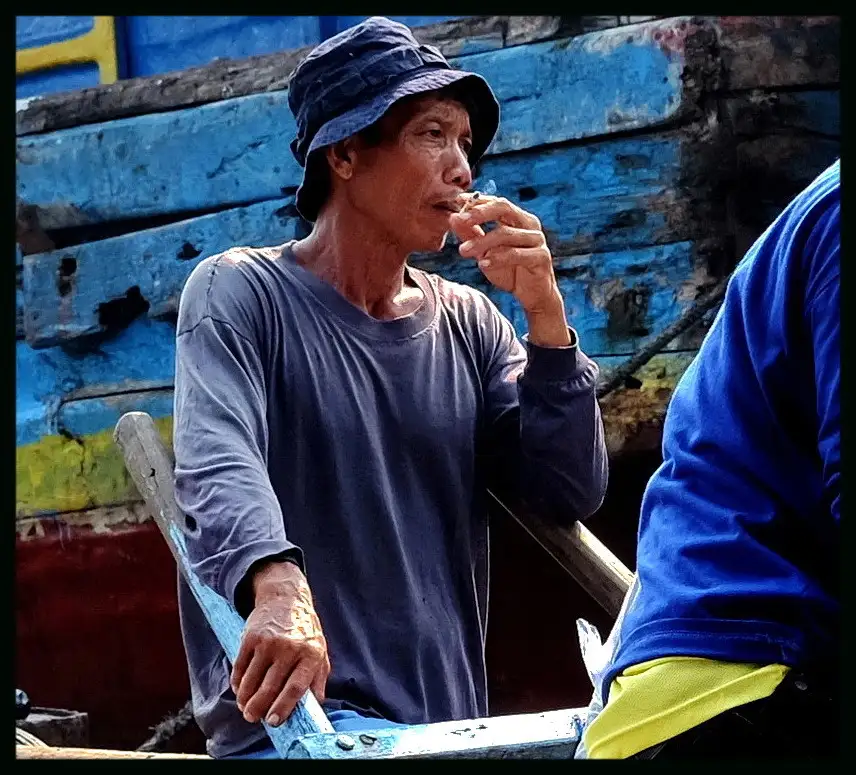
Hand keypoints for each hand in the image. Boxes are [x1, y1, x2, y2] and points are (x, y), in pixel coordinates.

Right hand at [230, 561, 330, 726]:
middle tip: (252, 718)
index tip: (273, 721)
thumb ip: (317, 679)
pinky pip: (240, 667)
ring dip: (245, 698)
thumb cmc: (305, 630)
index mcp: (311, 654)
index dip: (283, 707)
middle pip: (271, 687)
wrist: (286, 598)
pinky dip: (238, 682)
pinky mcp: (251, 637)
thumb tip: (315, 709)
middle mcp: (290, 648)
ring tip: (245, 707)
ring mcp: (269, 642)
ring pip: (252, 680)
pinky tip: (240, 689)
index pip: (296, 687)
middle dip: (258, 708)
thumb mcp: (319, 651)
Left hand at [449, 196, 570, 346]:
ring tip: (463, 251)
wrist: (532, 295)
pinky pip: (517, 254)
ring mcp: (537, 239)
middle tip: (460, 219)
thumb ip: (471, 235)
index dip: (476, 201)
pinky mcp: (541, 257)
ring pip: (506, 234)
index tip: (456, 201)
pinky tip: (482, 264)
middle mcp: (529, 224)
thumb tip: (453, 218)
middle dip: (480, 213)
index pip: (496, 202)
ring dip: (482, 242)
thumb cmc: (509, 271)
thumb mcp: (484, 252)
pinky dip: (498, 258)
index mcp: (517, 218)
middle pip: (504, 208)